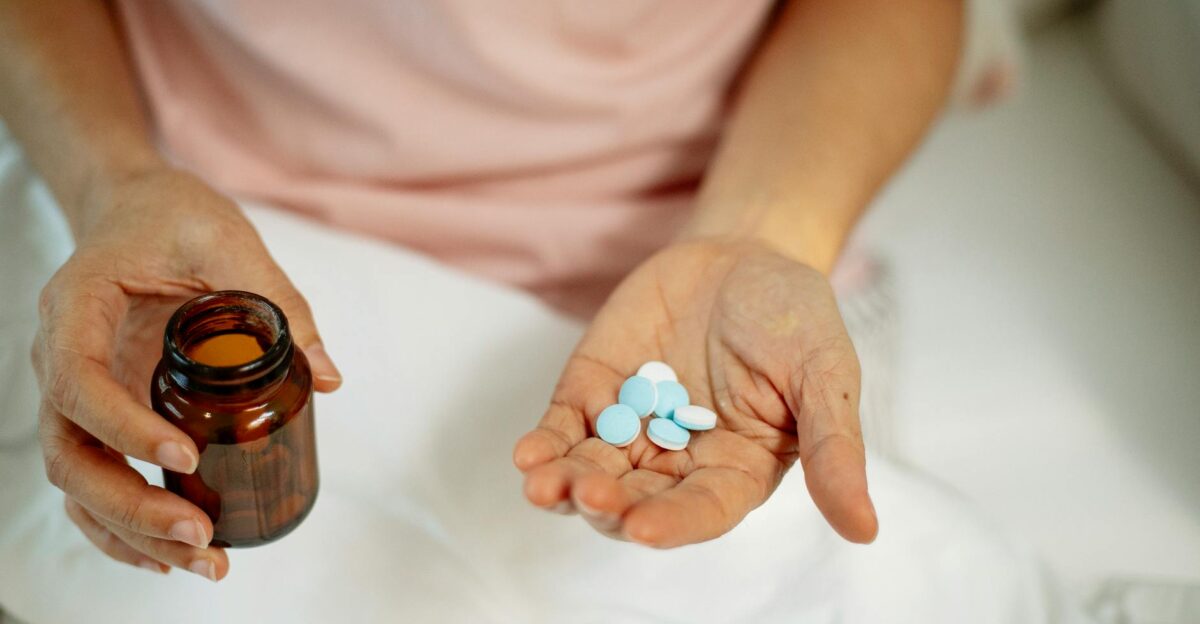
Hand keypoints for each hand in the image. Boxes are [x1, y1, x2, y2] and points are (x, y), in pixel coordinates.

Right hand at [32, 167, 341, 578]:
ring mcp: (73, 392)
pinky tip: (170, 554)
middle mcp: (61, 357)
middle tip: (200, 536)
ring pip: (77, 480)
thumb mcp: (229, 241)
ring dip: (131, 531)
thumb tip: (326, 377)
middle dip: (129, 505)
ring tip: (203, 562)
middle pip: (68, 452)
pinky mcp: (99, 413)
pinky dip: (125, 524)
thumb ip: (279, 303)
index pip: (79, 381)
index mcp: (78, 307)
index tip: (186, 456)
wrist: (138, 209)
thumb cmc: (174, 218)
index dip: (124, 427)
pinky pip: (94, 479)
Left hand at [513, 239, 876, 546]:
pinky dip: (544, 442)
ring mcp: (632, 427)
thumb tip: (865, 530)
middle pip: (635, 500)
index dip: (670, 524)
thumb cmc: (795, 316)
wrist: (743, 252)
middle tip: (587, 493)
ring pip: (591, 471)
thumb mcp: (825, 374)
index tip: (640, 528)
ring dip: (564, 483)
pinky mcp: (594, 390)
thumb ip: (835, 448)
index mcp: (735, 469)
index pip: (701, 512)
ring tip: (543, 482)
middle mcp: (678, 461)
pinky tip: (528, 454)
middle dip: (607, 503)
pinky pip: (564, 427)